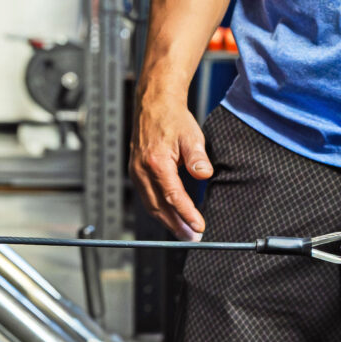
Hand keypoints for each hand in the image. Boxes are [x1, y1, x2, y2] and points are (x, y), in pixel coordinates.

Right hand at [132, 98, 211, 237]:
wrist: (154, 103)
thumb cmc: (173, 118)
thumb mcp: (191, 135)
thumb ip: (197, 157)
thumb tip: (204, 174)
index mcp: (157, 162)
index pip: (173, 196)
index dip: (187, 214)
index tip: (199, 227)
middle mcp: (142, 170)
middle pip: (159, 207)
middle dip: (176, 225)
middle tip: (193, 238)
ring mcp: (136, 172)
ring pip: (150, 205)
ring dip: (167, 221)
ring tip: (184, 233)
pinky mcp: (135, 171)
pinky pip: (146, 197)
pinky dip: (158, 210)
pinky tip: (170, 216)